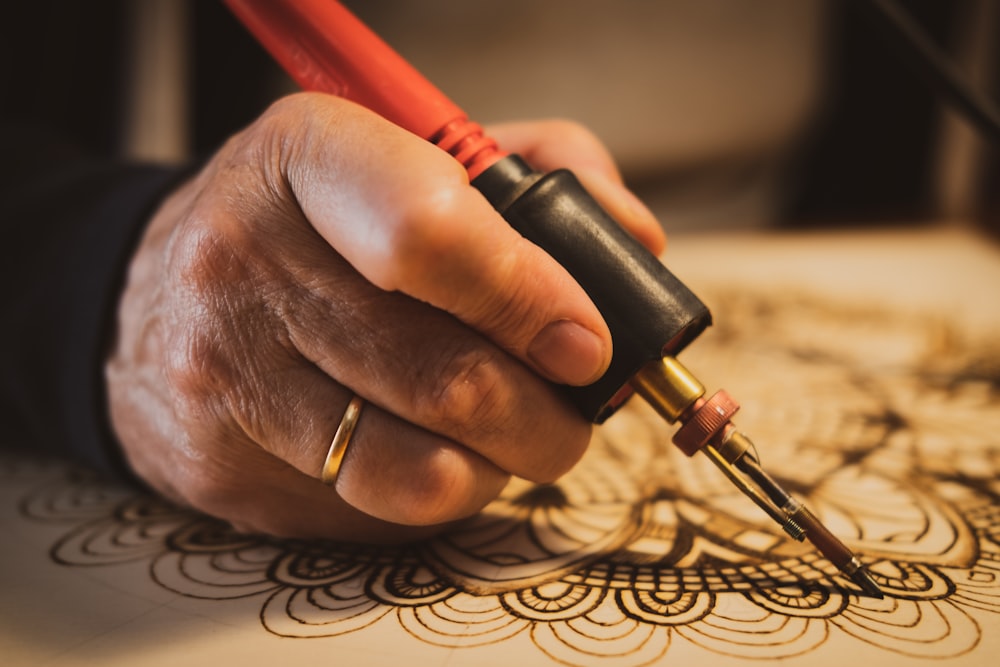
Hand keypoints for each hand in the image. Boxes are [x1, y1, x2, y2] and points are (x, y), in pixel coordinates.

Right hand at [105, 92, 663, 541]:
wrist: (160, 299)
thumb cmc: (318, 224)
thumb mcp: (411, 153)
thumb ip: (541, 176)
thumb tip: (636, 248)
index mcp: (305, 158)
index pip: (429, 236)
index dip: (529, 298)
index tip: (585, 343)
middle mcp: (244, 262)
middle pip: (445, 376)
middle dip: (546, 416)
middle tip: (570, 411)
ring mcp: (226, 376)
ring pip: (421, 470)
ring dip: (500, 468)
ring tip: (506, 437)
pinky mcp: (225, 468)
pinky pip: (378, 514)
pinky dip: (438, 495)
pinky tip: (431, 453)